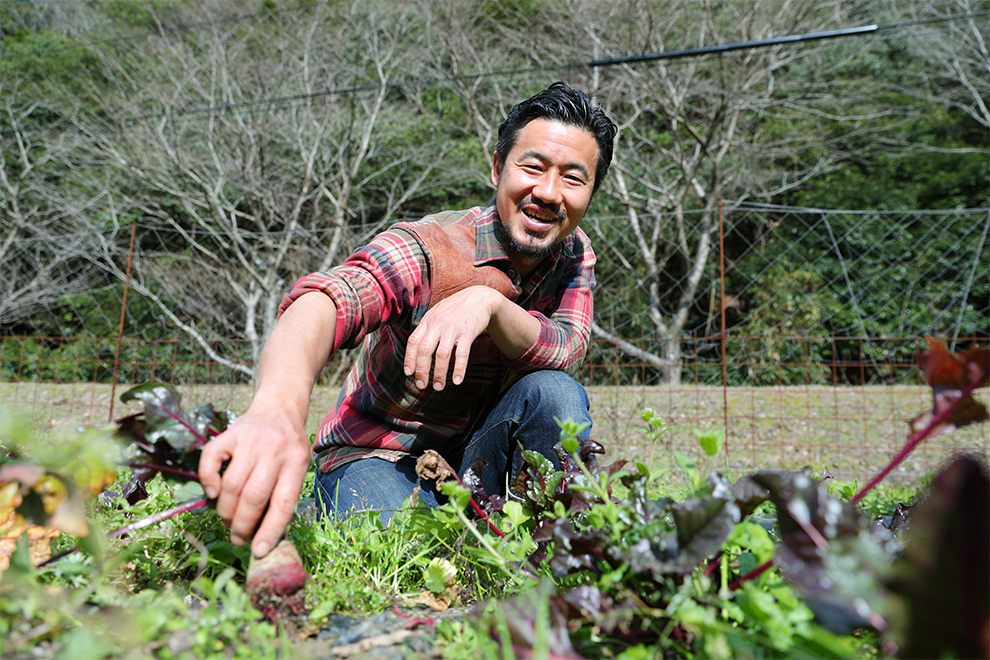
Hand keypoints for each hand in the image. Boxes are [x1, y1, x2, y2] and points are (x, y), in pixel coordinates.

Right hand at [198, 398, 311, 557]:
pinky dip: (208, 480)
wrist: (280, 407)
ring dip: (226, 510)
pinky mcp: (230, 433)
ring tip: (228, 518)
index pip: (283, 503)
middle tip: (238, 537)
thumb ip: (284, 494)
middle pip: (254, 497)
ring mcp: (251, 440)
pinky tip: (214, 492)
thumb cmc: (289, 446)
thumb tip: (264, 536)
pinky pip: (211, 459)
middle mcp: (274, 451)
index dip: (269, 530)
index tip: (258, 551)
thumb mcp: (298, 466)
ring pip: (232, 485)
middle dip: (242, 525)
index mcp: (297, 462)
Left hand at [403, 286, 498, 390]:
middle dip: (422, 370)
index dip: (409, 359)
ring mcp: (452, 328)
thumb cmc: (456, 309)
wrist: (479, 297)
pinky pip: (461, 353)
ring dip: (439, 373)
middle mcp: (437, 324)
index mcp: (427, 321)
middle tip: (422, 385)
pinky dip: (458, 368)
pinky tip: (457, 381)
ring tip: (438, 387)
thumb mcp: (437, 314)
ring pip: (442, 355)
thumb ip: (427, 329)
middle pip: (425, 350)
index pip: (413, 342)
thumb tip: (416, 350)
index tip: (409, 374)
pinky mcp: (467, 332)